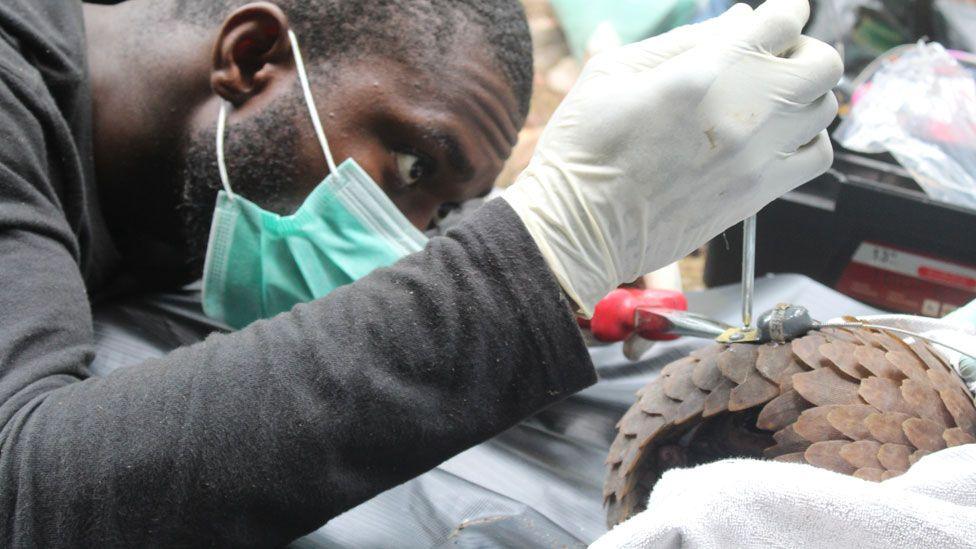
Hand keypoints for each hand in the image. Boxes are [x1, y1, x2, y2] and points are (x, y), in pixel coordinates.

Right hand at [503, 0, 841, 314]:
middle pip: (822, 61)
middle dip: (801, 49)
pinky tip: (776, 138)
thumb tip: (735, 21)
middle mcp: (742, 112)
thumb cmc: (582, 149)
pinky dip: (808, 139)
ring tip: (771, 98)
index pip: (782, 20)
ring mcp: (755, 157)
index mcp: (702, 73)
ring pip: (826, 107)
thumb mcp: (611, 73)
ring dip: (805, 93)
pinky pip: (817, 156)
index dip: (784, 10)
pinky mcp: (757, 194)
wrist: (578, 227)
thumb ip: (677, 41)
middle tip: (770, 57)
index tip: (774, 15)